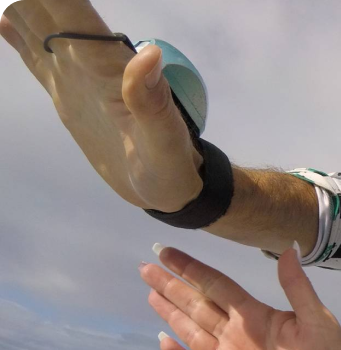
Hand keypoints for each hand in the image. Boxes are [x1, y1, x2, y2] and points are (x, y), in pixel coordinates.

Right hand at [1, 0, 202, 211]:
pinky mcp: (68, 95)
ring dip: (21, 5)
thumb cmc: (171, 166)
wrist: (168, 188)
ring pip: (38, 27)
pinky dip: (17, 35)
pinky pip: (36, 58)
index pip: (72, 13)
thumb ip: (152, 101)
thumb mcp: (165, 140)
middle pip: (48, 12)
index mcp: (107, 65)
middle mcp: (88, 61)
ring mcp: (75, 76)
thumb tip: (149, 53)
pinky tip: (1, 19)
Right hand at [139, 245, 340, 349]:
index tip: (165, 250)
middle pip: (199, 307)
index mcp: (260, 318)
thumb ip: (299, 288)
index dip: (192, 269)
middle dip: (172, 288)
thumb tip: (287, 248)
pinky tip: (164, 344)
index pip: (218, 287)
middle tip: (144, 267)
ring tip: (151, 295)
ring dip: (172, 316)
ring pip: (194, 336)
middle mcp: (242, 338)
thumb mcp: (320, 323)